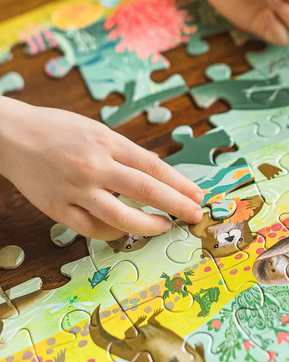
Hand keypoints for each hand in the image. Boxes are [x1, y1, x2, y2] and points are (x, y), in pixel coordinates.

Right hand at [0, 99, 203, 240]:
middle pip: (145, 191)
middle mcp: (93, 166)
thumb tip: (158, 172)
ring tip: (164, 226)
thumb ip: (127, 153)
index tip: (196, 195)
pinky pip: (92, 229)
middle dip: (176, 205)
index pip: (153, 168)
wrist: (11, 136)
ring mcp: (74, 190)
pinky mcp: (56, 209)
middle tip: (194, 215)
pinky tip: (126, 231)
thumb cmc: (59, 129)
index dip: (179, 184)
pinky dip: (113, 232)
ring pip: (120, 218)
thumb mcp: (98, 130)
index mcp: (107, 142)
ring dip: (149, 226)